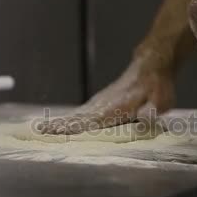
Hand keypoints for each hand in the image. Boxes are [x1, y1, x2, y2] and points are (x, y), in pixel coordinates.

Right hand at [37, 53, 174, 134]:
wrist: (152, 65)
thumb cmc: (156, 86)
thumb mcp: (158, 101)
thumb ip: (150, 111)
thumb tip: (145, 117)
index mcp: (113, 109)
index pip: (88, 120)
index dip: (71, 127)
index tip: (52, 131)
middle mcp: (103, 105)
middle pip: (76, 117)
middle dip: (58, 125)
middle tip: (38, 131)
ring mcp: (102, 102)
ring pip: (78, 114)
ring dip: (61, 121)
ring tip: (43, 127)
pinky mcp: (103, 101)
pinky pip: (84, 112)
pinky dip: (72, 117)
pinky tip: (66, 122)